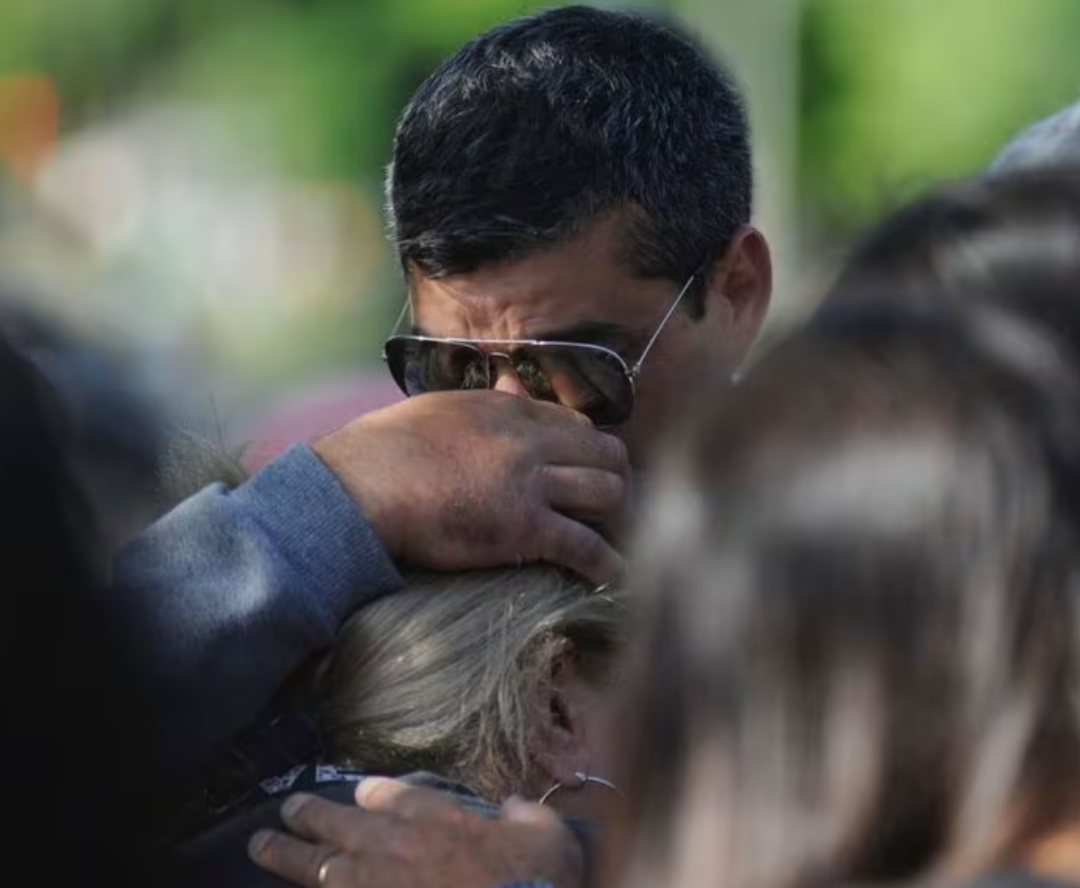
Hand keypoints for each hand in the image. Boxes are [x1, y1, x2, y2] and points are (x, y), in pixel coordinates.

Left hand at [248, 777, 583, 887]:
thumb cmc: (535, 880)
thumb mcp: (547, 835)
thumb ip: (525, 815)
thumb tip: (513, 809)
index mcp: (435, 817)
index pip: (386, 793)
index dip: (370, 793)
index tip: (361, 794)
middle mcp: (395, 846)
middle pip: (337, 821)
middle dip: (309, 813)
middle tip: (286, 809)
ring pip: (317, 866)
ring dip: (286, 853)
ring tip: (261, 845)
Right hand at [313, 391, 628, 583]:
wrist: (359, 486)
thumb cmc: (383, 450)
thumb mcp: (441, 408)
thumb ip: (486, 402)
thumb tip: (511, 388)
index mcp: (508, 410)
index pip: (576, 424)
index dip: (589, 449)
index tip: (589, 470)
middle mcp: (529, 441)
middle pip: (604, 454)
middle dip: (617, 479)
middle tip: (616, 506)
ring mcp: (530, 483)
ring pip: (606, 493)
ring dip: (619, 517)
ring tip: (618, 537)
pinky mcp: (524, 527)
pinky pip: (586, 545)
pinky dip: (607, 563)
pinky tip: (615, 576)